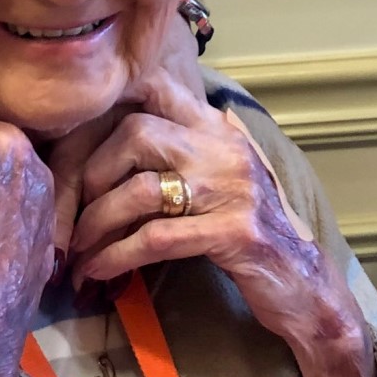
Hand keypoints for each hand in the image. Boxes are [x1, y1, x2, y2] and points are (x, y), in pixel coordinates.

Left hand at [70, 73, 376, 376]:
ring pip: (140, 190)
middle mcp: (224, 149)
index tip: (70, 141)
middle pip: (135, 133)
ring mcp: (232, 189)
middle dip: (90, 174)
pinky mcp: (234, 234)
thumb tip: (105, 148)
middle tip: (71, 214)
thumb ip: (175, 155)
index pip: (155, 88)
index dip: (105, 107)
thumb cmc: (248, 236)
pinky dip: (116, 256)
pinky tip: (97, 273)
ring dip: (95, 224)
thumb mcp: (216, 182)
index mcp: (217, 130)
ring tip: (76, 252)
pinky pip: (156, 238)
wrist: (306, 287)